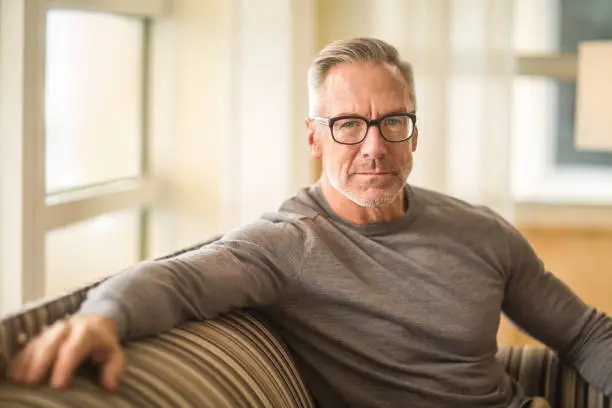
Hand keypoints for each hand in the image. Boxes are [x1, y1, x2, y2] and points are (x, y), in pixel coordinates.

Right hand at [8, 315, 123, 390]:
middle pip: (51, 343)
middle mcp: (67, 328)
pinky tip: (15, 374)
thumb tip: (109, 386)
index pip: (74, 348)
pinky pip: (28, 346)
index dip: (65, 366)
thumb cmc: (104, 345)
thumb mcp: (115, 354)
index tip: (58, 385)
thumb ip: (114, 369)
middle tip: (33, 383)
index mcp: (87, 333)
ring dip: (27, 361)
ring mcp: (52, 331)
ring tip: (20, 381)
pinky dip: (21, 359)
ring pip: (37, 343)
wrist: (95, 323)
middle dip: (41, 362)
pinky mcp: (40, 336)